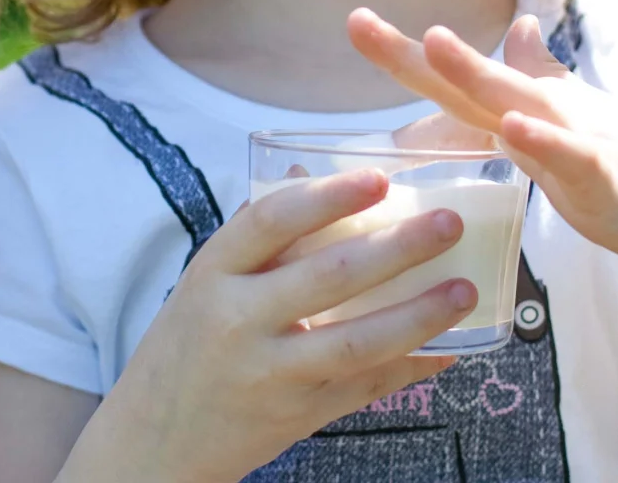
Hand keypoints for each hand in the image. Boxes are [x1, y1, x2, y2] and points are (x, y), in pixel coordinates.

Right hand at [72, 170, 475, 482]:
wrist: (155, 438)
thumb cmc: (184, 348)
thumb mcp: (202, 285)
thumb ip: (255, 239)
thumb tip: (308, 179)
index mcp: (211, 274)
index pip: (270, 222)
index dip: (328, 197)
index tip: (378, 178)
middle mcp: (237, 321)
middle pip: (328, 277)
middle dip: (397, 248)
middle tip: (446, 223)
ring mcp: (270, 372)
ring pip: (356, 342)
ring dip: (418, 315)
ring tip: (462, 289)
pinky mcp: (297, 414)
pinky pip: (365, 387)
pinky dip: (409, 367)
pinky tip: (446, 347)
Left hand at [348, 9, 617, 288]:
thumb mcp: (585, 121)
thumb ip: (543, 81)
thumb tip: (513, 29)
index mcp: (535, 111)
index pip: (456, 81)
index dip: (405, 55)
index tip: (352, 22)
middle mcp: (551, 117)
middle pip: (470, 80)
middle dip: (412, 55)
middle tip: (354, 22)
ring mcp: (583, 145)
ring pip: (520, 105)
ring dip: (475, 73)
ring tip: (432, 41)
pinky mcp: (617, 183)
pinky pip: (576, 161)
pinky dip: (546, 144)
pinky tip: (516, 128)